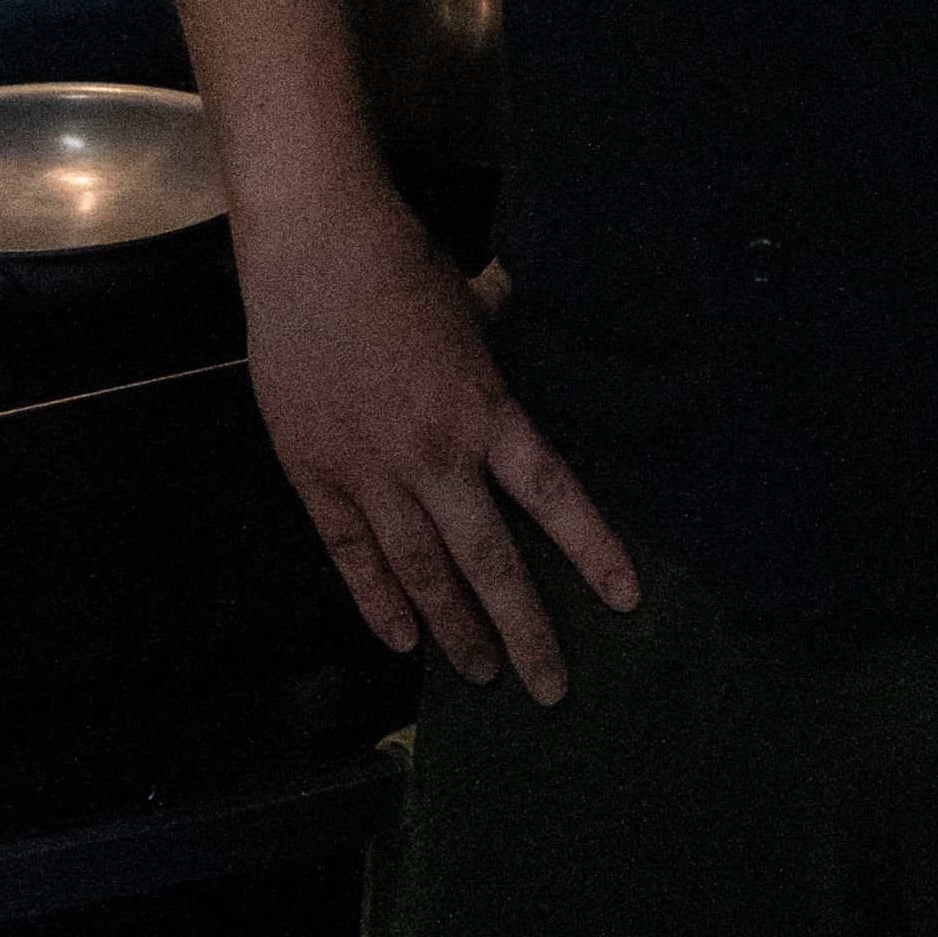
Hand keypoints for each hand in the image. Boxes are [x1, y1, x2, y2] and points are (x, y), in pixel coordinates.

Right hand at [232, 177, 637, 696]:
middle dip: (524, 630)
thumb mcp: (472, 301)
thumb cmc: (400, 264)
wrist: (312, 248)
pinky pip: (352, 557)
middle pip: (489, 562)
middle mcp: (434, 458)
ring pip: (421, 574)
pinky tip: (401, 640)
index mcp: (484, 411)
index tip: (625, 600)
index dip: (591, 550)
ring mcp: (371, 474)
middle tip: (551, 687)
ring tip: (482, 673)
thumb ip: (502, 329)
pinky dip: (377, 602)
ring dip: (454, 630)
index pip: (552, 496)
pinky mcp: (315, 477)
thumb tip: (524, 305)